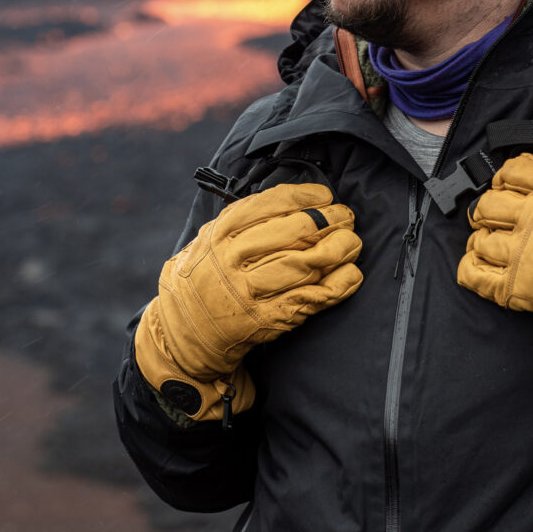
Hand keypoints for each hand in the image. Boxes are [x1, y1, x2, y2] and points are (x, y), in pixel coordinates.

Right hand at [135, 182, 361, 419]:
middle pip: (295, 232)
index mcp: (220, 234)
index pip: (271, 204)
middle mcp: (232, 261)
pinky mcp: (264, 321)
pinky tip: (352, 275)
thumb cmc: (204, 277)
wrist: (180, 335)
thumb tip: (296, 200)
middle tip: (347, 217)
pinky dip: (336, 286)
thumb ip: (243, 220)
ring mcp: (248, 293)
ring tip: (353, 242)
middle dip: (330, 221)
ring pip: (305, 264)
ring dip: (338, 250)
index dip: (306, 197)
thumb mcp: (209, 239)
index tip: (326, 196)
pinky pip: (309, 300)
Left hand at [457, 154, 532, 361]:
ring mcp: (520, 251)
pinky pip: (474, 275)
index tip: (510, 184)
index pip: (513, 170)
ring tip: (491, 246)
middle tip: (498, 218)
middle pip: (488, 204)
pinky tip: (478, 268)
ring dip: (482, 241)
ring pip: (479, 239)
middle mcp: (531, 215)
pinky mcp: (516, 287)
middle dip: (490, 209)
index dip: (507, 176)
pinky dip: (470, 270)